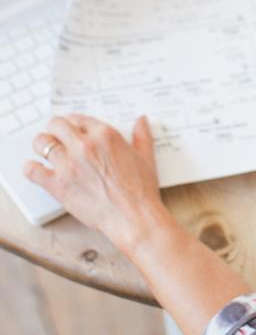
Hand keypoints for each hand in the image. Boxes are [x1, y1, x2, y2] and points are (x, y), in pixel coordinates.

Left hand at [24, 113, 165, 248]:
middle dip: (56, 128)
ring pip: (41, 142)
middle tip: (57, 135)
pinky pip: (32, 171)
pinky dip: (31, 168)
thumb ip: (142, 135)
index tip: (74, 128)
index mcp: (106, 135)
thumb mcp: (145, 156)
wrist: (132, 216)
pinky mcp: (57, 185)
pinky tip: (35, 168)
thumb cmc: (139, 189)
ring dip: (42, 144)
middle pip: (57, 124)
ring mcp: (68, 165)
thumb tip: (141, 121)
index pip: (80, 118)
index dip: (76, 123)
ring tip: (46, 149)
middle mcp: (84, 146)